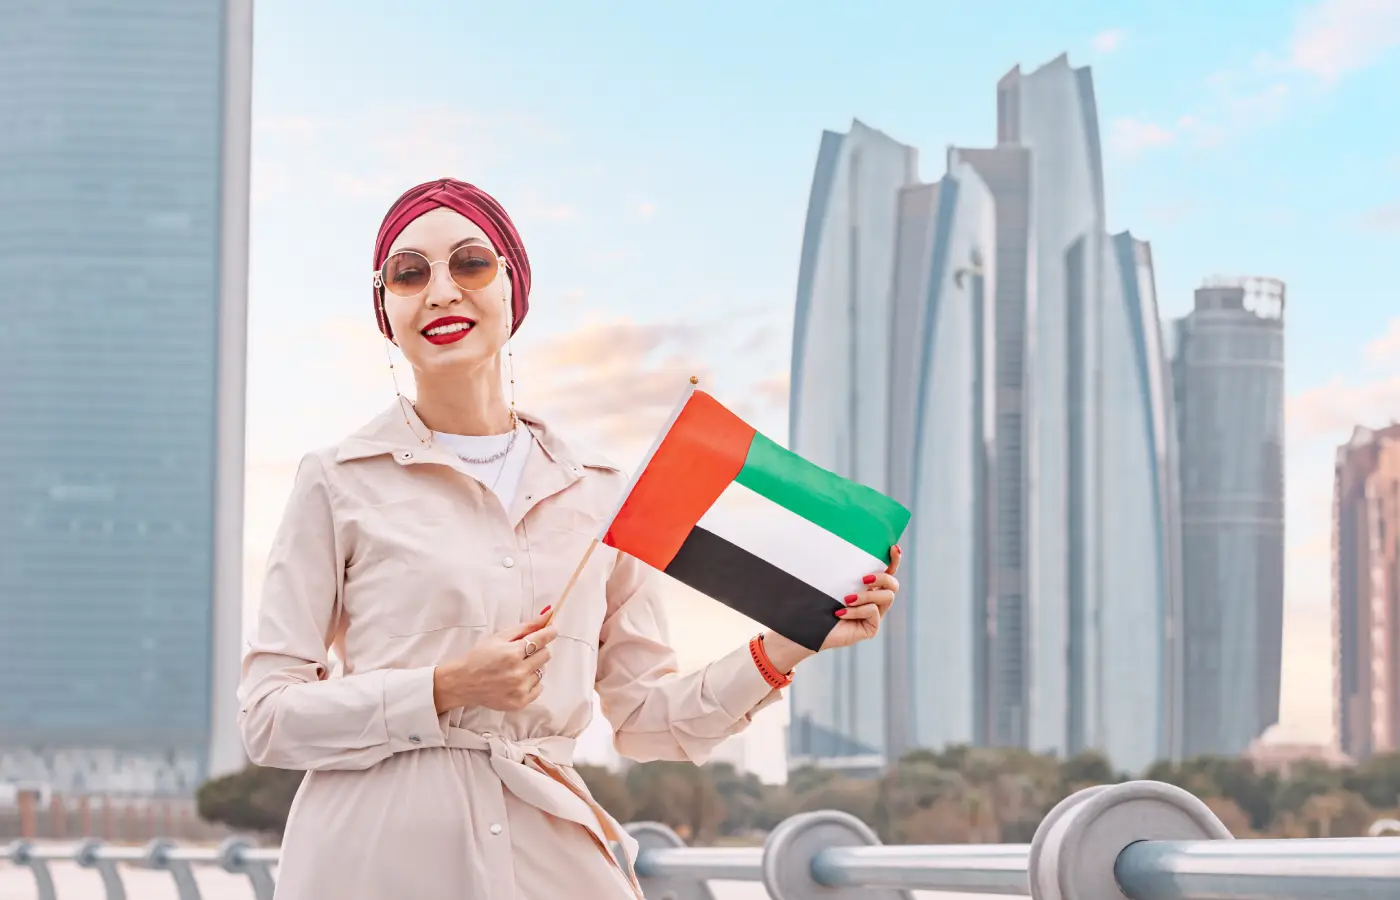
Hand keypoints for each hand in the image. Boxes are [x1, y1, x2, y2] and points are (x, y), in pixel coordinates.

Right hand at [432, 611, 556, 712]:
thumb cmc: (480, 657)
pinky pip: (539, 688)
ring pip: (543, 671)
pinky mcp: (520, 702)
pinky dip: (532, 682)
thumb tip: (546, 616)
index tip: (552, 629)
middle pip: (546, 655)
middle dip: (538, 649)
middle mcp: (518, 672)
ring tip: (517, 667)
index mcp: (512, 653)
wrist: (463, 683)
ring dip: (534, 666)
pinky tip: (517, 679)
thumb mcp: (499, 637)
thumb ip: (525, 627)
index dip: (549, 632)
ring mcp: (520, 689)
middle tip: (525, 651)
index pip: (541, 639)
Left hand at [760, 545, 902, 671]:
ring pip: (886, 598)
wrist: (805, 624)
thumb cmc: (814, 598)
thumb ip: (840, 566)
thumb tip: (835, 532)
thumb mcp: (829, 577)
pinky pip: (873, 613)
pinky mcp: (871, 628)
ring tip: (846, 599)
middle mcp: (874, 599)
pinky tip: (840, 613)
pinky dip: (857, 611)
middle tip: (864, 579)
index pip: (888, 570)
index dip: (894, 559)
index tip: (893, 547)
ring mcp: (874, 615)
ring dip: (866, 596)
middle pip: (893, 584)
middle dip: (882, 578)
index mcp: (867, 585)